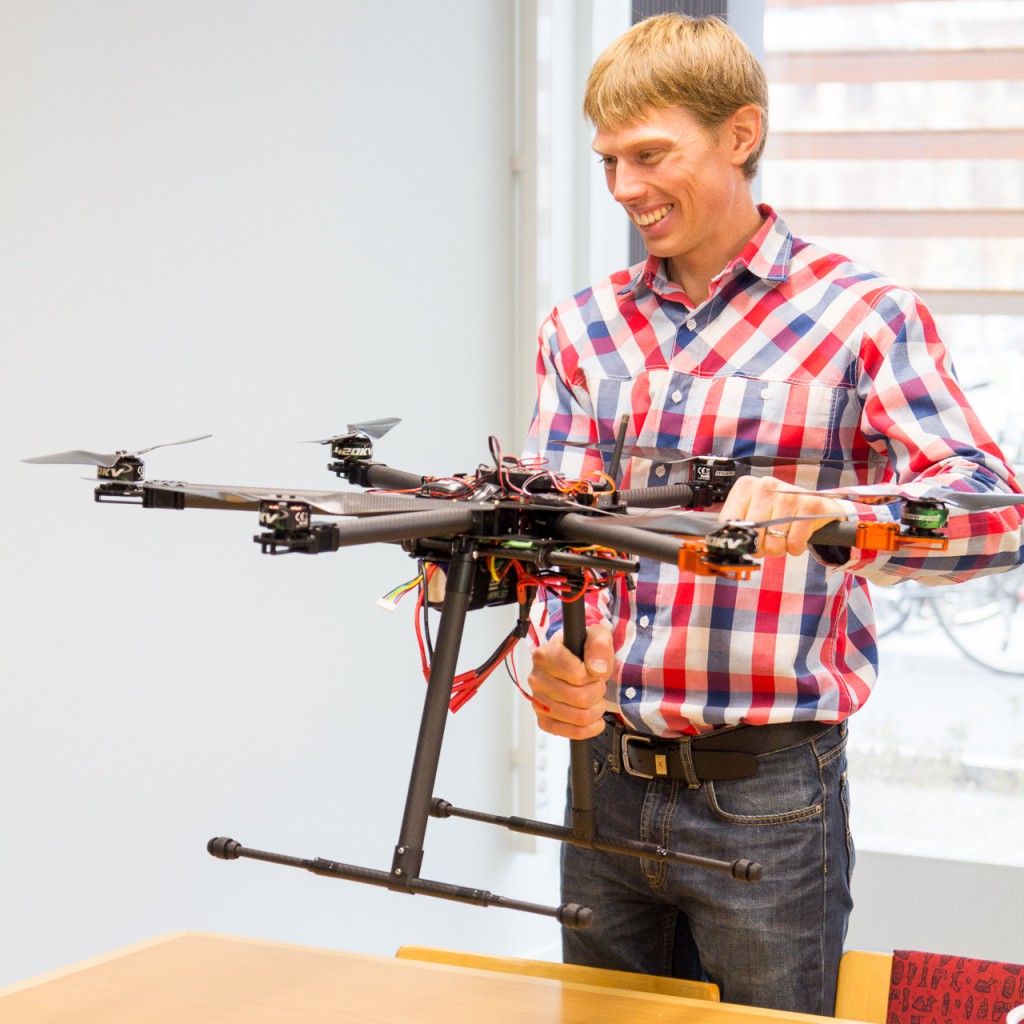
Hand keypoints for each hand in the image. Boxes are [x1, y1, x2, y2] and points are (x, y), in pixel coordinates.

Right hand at [528, 624, 613, 739]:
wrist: (575, 665)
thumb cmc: (584, 651)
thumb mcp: (596, 636)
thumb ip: (598, 645)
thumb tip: (596, 669)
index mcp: (544, 655)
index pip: (578, 675)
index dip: (593, 675)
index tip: (592, 670)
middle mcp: (536, 678)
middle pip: (581, 698)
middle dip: (598, 693)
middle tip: (596, 685)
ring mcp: (538, 701)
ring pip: (579, 717)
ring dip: (596, 709)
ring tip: (595, 698)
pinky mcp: (543, 719)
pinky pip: (571, 733)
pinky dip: (589, 728)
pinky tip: (593, 717)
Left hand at [718, 475, 844, 557]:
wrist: (816, 506)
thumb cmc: (779, 511)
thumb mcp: (754, 510)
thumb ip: (736, 523)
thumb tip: (720, 542)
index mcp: (746, 486)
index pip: (729, 520)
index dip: (737, 537)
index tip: (744, 539)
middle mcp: (766, 486)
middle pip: (752, 533)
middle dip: (759, 546)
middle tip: (767, 540)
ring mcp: (788, 495)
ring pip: (773, 541)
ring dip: (778, 548)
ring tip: (783, 537)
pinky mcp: (809, 506)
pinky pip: (794, 543)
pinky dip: (795, 548)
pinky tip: (796, 536)